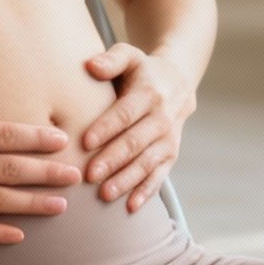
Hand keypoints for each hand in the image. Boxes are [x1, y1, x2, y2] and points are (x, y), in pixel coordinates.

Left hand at [81, 43, 197, 211]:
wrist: (178, 83)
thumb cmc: (141, 70)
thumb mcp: (129, 56)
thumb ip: (111, 59)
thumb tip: (91, 66)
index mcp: (149, 92)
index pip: (125, 113)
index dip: (106, 128)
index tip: (84, 143)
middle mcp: (162, 118)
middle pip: (135, 142)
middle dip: (112, 160)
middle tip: (89, 175)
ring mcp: (168, 139)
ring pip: (147, 163)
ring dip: (126, 180)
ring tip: (104, 194)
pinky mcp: (171, 155)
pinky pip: (159, 176)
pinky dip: (146, 192)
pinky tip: (130, 207)